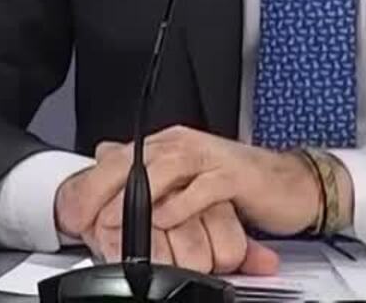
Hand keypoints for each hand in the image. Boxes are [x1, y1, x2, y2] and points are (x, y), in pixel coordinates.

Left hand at [97, 126, 329, 238]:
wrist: (292, 184)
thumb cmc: (238, 186)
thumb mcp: (185, 184)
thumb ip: (150, 181)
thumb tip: (109, 181)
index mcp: (170, 144)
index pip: (123, 157)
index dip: (93, 184)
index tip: (73, 213)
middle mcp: (187, 145)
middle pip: (136, 158)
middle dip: (104, 187)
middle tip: (83, 216)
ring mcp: (211, 157)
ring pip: (164, 169)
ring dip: (135, 196)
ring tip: (113, 220)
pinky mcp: (234, 175)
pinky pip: (203, 189)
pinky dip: (181, 205)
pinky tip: (166, 220)